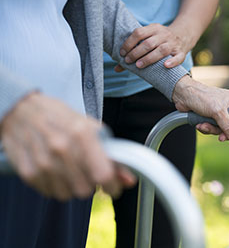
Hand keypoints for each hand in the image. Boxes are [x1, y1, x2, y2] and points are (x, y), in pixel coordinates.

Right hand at [0, 93, 135, 199]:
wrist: (22, 111)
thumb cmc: (61, 118)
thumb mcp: (92, 129)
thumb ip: (113, 156)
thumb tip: (129, 180)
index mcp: (82, 134)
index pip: (103, 175)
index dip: (113, 186)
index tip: (114, 188)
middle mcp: (62, 148)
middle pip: (86, 189)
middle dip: (91, 184)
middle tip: (87, 171)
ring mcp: (43, 161)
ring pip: (68, 195)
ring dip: (72, 186)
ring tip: (69, 169)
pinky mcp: (28, 172)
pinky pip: (50, 193)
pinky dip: (55, 186)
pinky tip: (54, 170)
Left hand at [117, 23, 190, 70]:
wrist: (183, 35)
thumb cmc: (160, 40)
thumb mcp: (149, 38)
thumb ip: (134, 50)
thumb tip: (116, 68)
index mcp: (154, 28)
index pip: (139, 33)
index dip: (129, 43)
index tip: (122, 53)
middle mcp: (164, 34)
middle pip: (149, 43)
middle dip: (136, 52)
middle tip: (128, 61)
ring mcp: (173, 44)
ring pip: (162, 50)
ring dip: (149, 58)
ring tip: (138, 65)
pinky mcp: (181, 53)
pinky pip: (178, 57)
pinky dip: (172, 62)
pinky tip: (165, 65)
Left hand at [172, 76, 228, 143]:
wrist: (183, 94)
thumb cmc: (201, 96)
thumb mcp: (217, 112)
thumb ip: (228, 127)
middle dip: (223, 132)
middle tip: (219, 137)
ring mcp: (219, 112)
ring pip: (222, 129)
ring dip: (212, 130)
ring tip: (203, 125)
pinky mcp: (210, 116)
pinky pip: (213, 128)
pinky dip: (206, 128)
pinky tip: (199, 124)